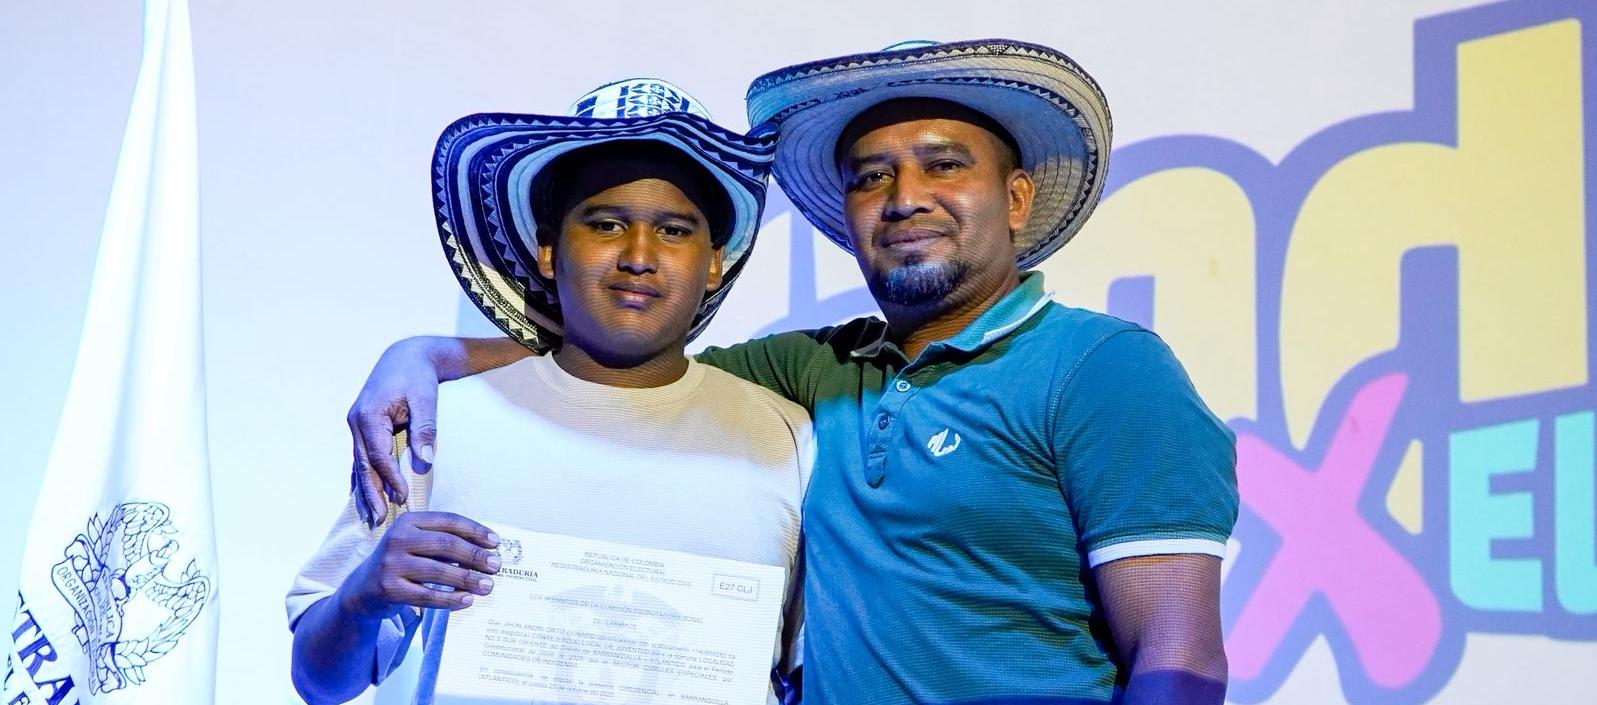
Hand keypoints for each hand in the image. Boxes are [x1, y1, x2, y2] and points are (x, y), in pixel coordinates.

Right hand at [336, 511, 500, 619]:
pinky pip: (427, 596)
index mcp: (408, 522)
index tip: (496, 542)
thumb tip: (487, 551)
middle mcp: (397, 539)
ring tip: (488, 586)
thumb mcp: (416, 544)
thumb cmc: (401, 563)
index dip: (475, 531)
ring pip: (439, 571)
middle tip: (496, 566)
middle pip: (446, 545)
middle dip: (475, 556)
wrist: (362, 589)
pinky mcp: (389, 589)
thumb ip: (444, 543)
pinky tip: (467, 600)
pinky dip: (450, 599)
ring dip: (468, 579)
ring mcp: (391, 564)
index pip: (448, 521)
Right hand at [348, 338, 440, 525]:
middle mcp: (356, 422)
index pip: (379, 455)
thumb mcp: (425, 398)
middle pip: (363, 465)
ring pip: (359, 465)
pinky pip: (362, 459)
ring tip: (371, 517)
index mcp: (368, 415)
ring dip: (365, 490)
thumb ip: (425, 428)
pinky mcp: (362, 429)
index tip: (403, 496)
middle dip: (371, 493)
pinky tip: (367, 497)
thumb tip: (425, 459)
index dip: (390, 478)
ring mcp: (356, 426)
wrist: (406, 357)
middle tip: (379, 519)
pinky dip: (365, 478)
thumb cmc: (417, 377)